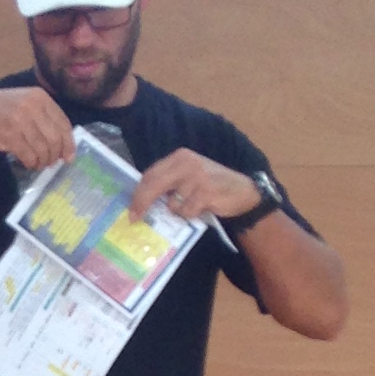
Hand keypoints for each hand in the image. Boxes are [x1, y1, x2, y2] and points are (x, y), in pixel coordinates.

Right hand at [0, 85, 78, 171]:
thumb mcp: (24, 102)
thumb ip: (43, 116)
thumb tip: (62, 142)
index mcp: (39, 97)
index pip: (63, 122)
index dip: (69, 142)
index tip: (69, 156)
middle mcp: (32, 107)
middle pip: (55, 138)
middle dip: (56, 155)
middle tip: (51, 162)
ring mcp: (20, 121)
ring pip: (43, 149)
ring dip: (43, 161)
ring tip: (38, 163)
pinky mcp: (10, 136)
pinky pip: (29, 155)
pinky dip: (31, 163)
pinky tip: (29, 163)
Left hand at [126, 150, 265, 226]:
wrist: (244, 191)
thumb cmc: (212, 185)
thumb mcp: (189, 176)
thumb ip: (169, 182)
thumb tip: (142, 200)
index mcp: (180, 157)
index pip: (151, 174)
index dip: (138, 193)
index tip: (131, 208)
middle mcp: (187, 163)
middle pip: (154, 185)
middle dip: (142, 203)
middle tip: (135, 218)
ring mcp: (197, 177)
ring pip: (171, 203)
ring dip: (178, 211)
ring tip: (192, 206)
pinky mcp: (206, 192)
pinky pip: (186, 211)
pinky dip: (190, 215)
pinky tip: (202, 208)